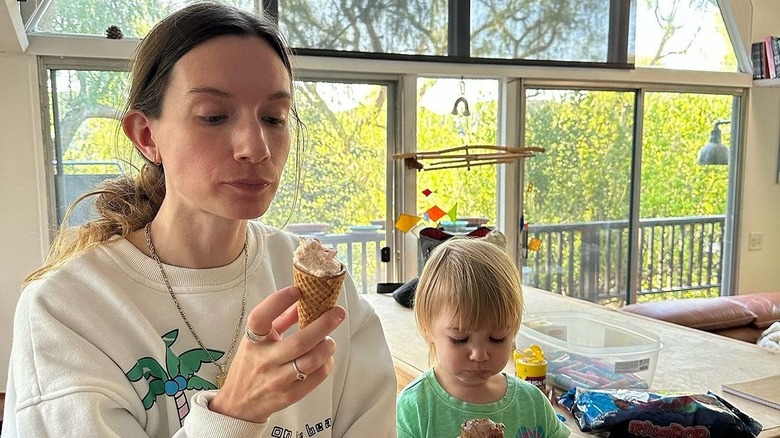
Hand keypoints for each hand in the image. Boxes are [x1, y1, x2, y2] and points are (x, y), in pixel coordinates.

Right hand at [209, 286, 345, 422]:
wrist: (238, 404)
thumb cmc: (251, 364)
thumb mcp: (257, 339)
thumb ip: (280, 319)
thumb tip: (303, 300)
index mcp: (253, 341)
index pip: (260, 318)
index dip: (278, 301)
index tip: (297, 291)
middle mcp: (264, 360)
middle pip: (299, 342)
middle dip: (324, 324)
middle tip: (338, 313)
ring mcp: (277, 380)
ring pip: (311, 361)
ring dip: (327, 346)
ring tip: (329, 340)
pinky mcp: (289, 396)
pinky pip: (316, 377)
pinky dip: (326, 364)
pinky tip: (325, 357)